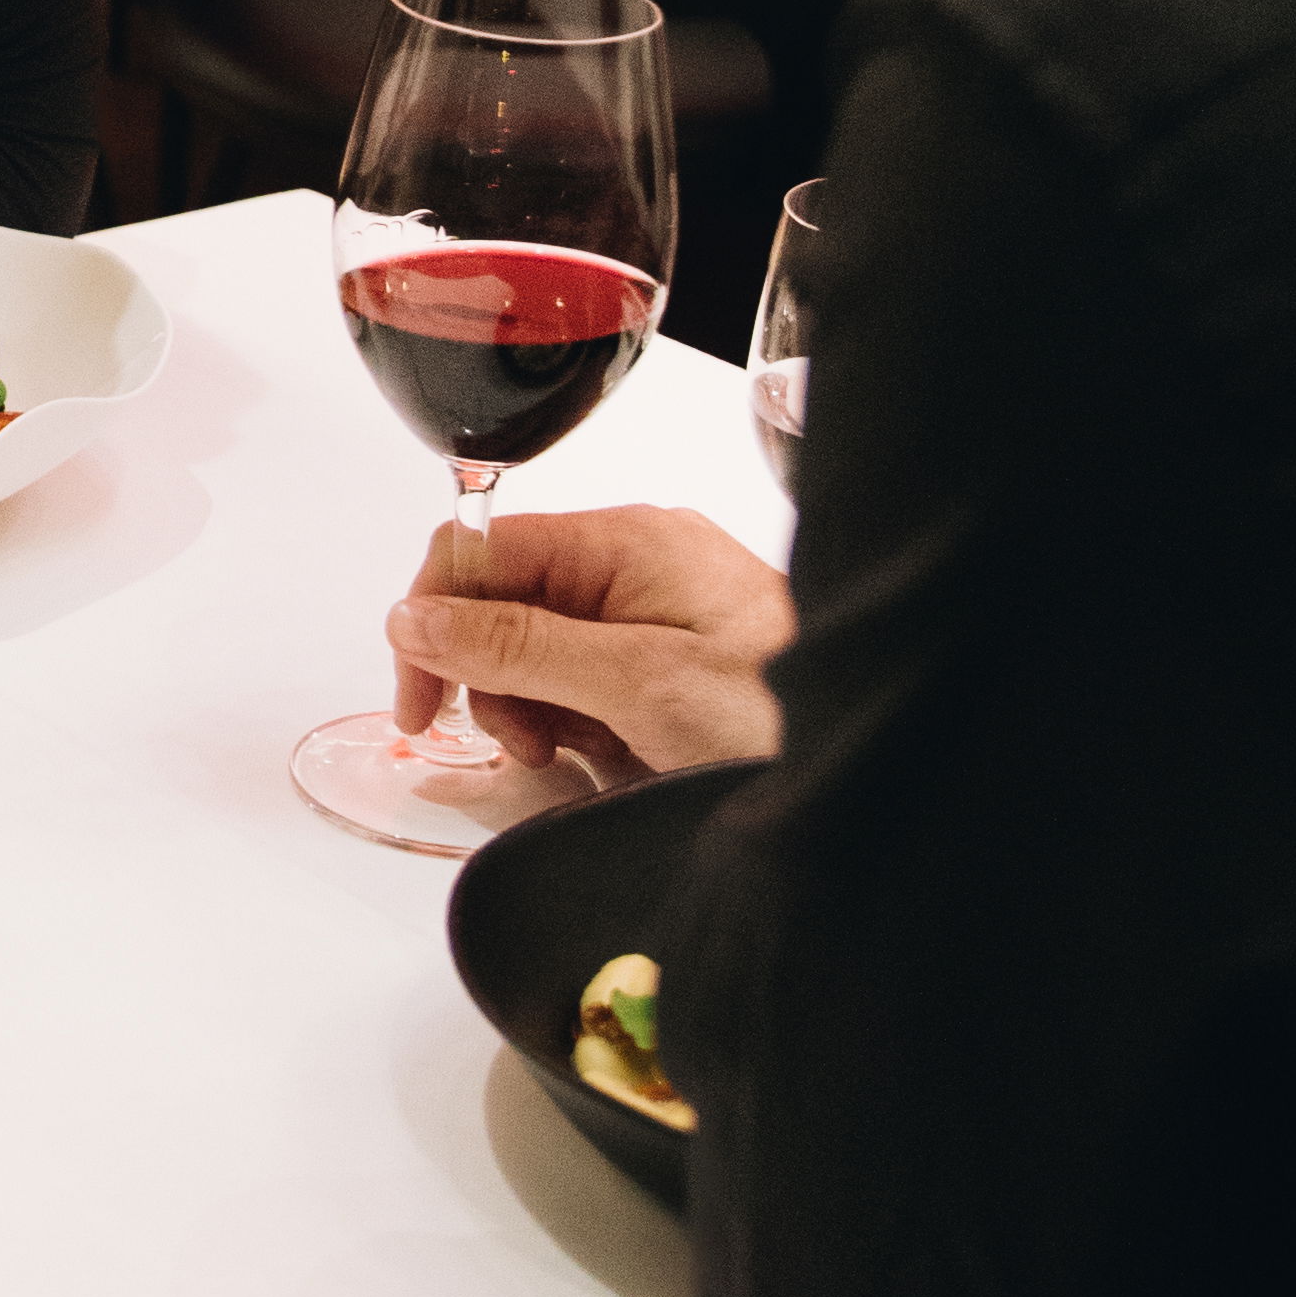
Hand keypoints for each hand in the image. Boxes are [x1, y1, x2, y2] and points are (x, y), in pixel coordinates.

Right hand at [386, 504, 790, 786]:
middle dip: (496, 681)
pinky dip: (584, 722)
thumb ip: (516, 647)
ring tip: (589, 755)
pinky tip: (617, 754)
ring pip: (541, 651)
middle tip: (531, 745)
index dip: (432, 628)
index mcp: (624, 539)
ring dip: (541, 711)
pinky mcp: (675, 656)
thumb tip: (418, 619)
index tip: (421, 709)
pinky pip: (589, 678)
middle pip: (504, 604)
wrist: (877, 757)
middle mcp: (638, 560)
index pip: (478, 552)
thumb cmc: (783, 715)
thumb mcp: (634, 683)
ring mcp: (658, 608)